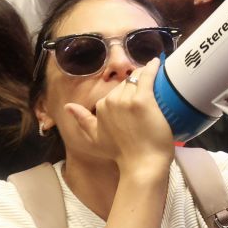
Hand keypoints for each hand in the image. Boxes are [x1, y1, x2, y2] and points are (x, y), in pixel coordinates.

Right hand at [64, 59, 172, 179]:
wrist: (141, 165)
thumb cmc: (121, 154)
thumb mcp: (95, 138)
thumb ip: (82, 121)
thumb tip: (68, 106)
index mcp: (100, 106)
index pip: (115, 90)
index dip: (127, 91)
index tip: (138, 94)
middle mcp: (110, 101)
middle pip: (126, 83)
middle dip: (137, 84)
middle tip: (151, 89)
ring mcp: (126, 100)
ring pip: (137, 79)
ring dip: (146, 76)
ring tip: (159, 79)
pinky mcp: (143, 100)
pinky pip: (147, 77)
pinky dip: (152, 68)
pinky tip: (157, 63)